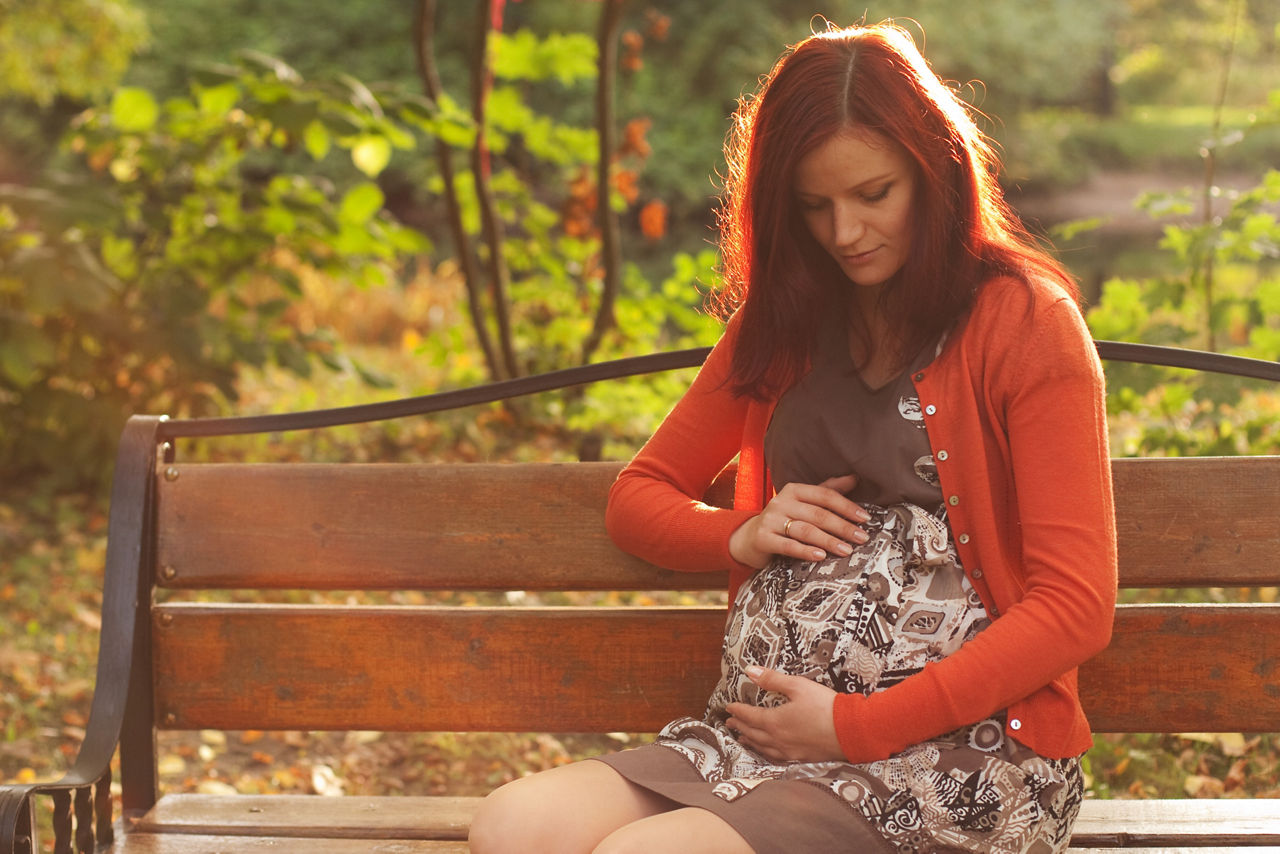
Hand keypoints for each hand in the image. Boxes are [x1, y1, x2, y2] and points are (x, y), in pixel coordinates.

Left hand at [725, 666, 843, 762]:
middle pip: (753, 733)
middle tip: (729, 722)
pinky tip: (767, 751)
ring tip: (742, 738)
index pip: (749, 716)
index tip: (728, 707)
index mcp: (774, 722)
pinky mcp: (801, 758)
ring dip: (750, 741)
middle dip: (739, 726)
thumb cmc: (825, 706)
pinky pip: (776, 757)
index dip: (737, 710)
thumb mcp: (798, 686)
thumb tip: (750, 671)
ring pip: (762, 748)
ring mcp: (789, 752)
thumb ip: (773, 680)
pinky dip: (765, 752)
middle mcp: (778, 740)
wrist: (851, 732)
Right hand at [728, 473, 868, 568]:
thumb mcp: (803, 503)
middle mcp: (781, 501)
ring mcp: (770, 520)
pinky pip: (788, 545)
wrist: (748, 538)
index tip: (865, 518)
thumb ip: (827, 490)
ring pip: (805, 530)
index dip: (846, 506)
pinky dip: (805, 551)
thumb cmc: (783, 520)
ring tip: (847, 550)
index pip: (825, 495)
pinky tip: (820, 556)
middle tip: (862, 538)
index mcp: (794, 489)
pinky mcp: (763, 538)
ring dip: (828, 540)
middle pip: (818, 514)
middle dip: (842, 526)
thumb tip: (855, 477)